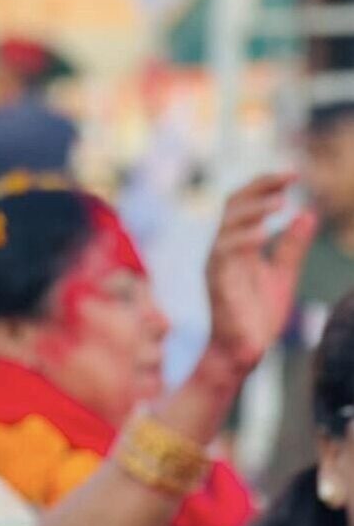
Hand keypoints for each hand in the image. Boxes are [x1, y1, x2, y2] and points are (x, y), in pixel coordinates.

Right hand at [203, 174, 316, 375]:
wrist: (242, 350)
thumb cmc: (256, 315)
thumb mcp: (283, 275)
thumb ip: (292, 246)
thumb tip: (308, 214)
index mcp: (236, 245)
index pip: (245, 204)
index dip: (267, 186)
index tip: (295, 174)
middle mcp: (222, 249)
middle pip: (233, 205)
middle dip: (260, 187)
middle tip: (290, 177)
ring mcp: (217, 265)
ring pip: (227, 226)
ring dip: (254, 211)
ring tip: (281, 204)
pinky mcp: (216, 283)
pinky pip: (224, 254)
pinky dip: (243, 240)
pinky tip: (264, 233)